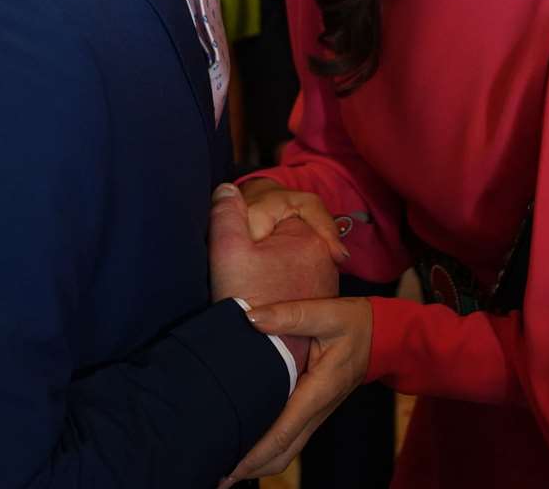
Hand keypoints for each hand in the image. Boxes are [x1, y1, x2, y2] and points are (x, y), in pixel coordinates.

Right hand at [208, 185, 337, 369]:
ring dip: (266, 258)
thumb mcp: (227, 251)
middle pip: (281, 229)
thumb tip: (227, 190)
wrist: (259, 357)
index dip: (245, 221)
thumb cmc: (243, 303)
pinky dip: (275, 278)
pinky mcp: (313, 298)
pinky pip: (292, 274)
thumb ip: (226, 212)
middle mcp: (323, 256)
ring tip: (248, 281)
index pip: (272, 207)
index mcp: (307, 237)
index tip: (237, 247)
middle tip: (240, 264)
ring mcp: (322, 278)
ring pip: (286, 252)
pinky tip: (260, 293)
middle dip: (258, 237)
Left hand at [219, 298, 372, 486]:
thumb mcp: (327, 313)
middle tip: (217, 476)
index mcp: (318, 391)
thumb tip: (252, 318)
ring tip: (227, 467)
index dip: (255, 453)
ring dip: (259, 462)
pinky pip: (291, 438)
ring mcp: (317, 414)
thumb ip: (289, 315)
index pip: (282, 432)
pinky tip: (250, 444)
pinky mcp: (314, 410)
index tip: (230, 467)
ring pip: (287, 451)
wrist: (384, 336)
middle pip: (282, 453)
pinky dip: (270, 449)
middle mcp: (318, 410)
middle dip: (251, 468)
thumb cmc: (356, 324)